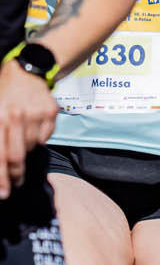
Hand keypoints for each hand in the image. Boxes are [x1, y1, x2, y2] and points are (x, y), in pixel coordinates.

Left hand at [0, 62, 57, 199]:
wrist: (28, 70)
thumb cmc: (4, 93)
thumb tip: (0, 163)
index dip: (0, 177)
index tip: (3, 193)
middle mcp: (15, 116)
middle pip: (17, 157)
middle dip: (15, 175)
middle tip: (15, 184)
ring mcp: (34, 115)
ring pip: (30, 148)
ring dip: (24, 150)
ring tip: (20, 138)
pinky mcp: (50, 114)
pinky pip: (43, 138)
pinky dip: (36, 138)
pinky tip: (32, 126)